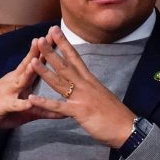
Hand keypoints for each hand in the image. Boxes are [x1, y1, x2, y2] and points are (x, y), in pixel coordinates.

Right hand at [0, 34, 64, 136]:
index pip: (35, 61)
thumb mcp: (26, 110)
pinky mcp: (3, 105)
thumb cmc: (3, 109)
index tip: (55, 35)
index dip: (45, 49)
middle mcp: (15, 81)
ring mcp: (8, 92)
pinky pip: (13, 104)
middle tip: (47, 38)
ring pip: (21, 80)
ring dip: (29, 71)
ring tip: (37, 62)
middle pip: (29, 64)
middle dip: (39, 51)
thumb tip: (63, 113)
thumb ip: (44, 109)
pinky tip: (29, 102)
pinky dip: (21, 103)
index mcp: (21, 79)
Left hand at [28, 26, 135, 147]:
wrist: (127, 127)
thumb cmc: (116, 114)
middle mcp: (86, 85)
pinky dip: (45, 102)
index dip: (64, 44)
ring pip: (60, 82)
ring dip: (45, 72)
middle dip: (52, 52)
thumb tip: (85, 85)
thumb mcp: (102, 96)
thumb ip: (91, 89)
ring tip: (32, 61)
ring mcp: (82, 98)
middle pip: (65, 66)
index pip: (75, 58)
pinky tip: (32, 98)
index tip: (55, 31)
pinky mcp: (80, 112)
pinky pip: (59, 106)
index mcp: (91, 81)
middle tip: (40, 39)